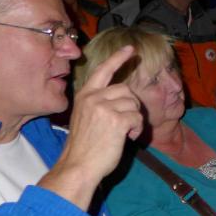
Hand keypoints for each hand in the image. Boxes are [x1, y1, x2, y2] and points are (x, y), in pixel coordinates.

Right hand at [58, 45, 142, 181]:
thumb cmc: (84, 148)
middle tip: (127, 122)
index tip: (130, 49)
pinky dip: (137, 129)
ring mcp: (104, 108)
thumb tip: (123, 98)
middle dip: (132, 105)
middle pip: (126, 89)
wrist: (78, 166)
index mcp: (85, 95)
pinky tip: (127, 138)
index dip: (118, 58)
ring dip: (135, 119)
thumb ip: (100, 104)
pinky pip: (137, 117)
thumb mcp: (85, 117)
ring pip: (134, 103)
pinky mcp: (116, 120)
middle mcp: (93, 97)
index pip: (103, 70)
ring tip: (125, 133)